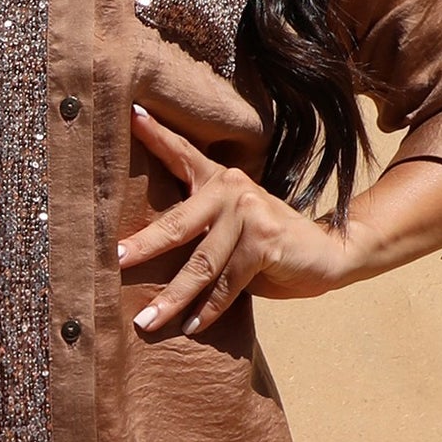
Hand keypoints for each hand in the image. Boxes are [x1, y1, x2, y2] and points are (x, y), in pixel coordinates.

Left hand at [117, 106, 367, 335]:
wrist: (329, 254)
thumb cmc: (269, 247)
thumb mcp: (230, 231)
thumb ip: (199, 232)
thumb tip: (144, 255)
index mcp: (219, 181)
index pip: (182, 155)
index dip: (155, 135)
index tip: (130, 114)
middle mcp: (232, 190)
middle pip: (176, 224)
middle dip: (142, 247)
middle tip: (112, 262)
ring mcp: (249, 214)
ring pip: (200, 265)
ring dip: (172, 299)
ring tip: (145, 321)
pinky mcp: (264, 242)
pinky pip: (226, 284)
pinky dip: (208, 310)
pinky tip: (191, 328)